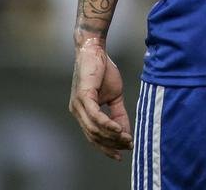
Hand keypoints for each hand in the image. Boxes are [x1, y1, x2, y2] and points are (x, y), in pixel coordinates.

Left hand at [69, 39, 132, 160]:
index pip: (93, 136)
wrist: (95, 50)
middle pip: (94, 136)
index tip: (121, 154)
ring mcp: (78, 105)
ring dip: (111, 136)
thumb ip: (118, 112)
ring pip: (94, 129)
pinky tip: (118, 129)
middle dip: (112, 144)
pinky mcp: (83, 97)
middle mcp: (77, 111)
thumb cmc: (103, 70)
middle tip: (128, 146)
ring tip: (126, 138)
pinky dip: (107, 124)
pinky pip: (95, 116)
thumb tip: (125, 129)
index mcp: (83, 112)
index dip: (107, 147)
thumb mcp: (114, 95)